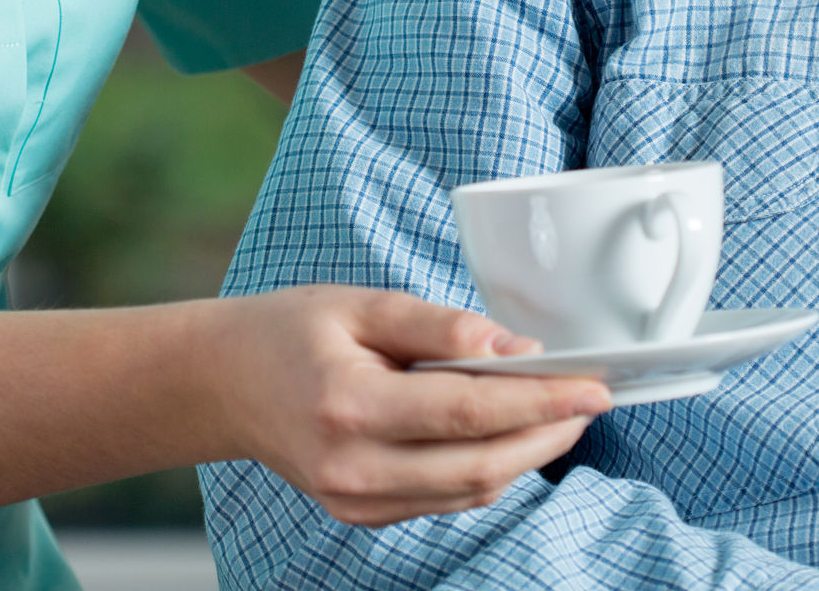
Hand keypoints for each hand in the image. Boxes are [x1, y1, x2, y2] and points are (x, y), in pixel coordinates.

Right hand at [205, 286, 609, 527]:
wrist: (224, 384)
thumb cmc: (291, 331)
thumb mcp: (363, 304)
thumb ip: (441, 326)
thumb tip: (515, 350)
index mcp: (352, 406)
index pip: (470, 413)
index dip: (541, 402)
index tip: (594, 386)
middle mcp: (355, 467)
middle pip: (481, 465)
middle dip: (549, 435)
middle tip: (593, 401)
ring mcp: (356, 500)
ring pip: (471, 491)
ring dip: (529, 458)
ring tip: (564, 416)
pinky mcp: (362, 514)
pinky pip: (445, 500)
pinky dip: (489, 472)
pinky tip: (512, 437)